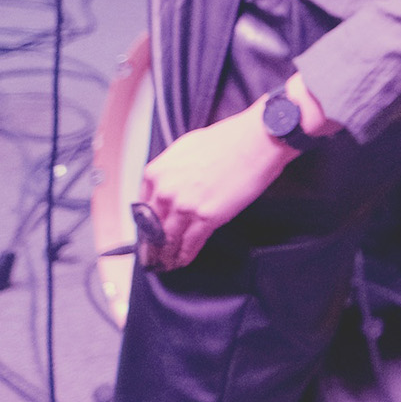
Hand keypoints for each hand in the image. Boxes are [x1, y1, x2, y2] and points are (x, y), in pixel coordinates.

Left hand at [134, 100, 296, 269]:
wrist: (257, 140)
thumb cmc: (230, 138)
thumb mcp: (187, 147)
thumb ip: (173, 169)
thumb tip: (172, 182)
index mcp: (158, 172)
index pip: (143, 207)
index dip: (147, 222)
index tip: (149, 230)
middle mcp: (166, 190)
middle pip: (152, 226)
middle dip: (152, 243)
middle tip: (152, 254)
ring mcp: (185, 206)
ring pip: (168, 239)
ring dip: (166, 254)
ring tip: (166, 262)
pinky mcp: (207, 217)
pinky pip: (190, 243)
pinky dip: (185, 255)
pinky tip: (183, 260)